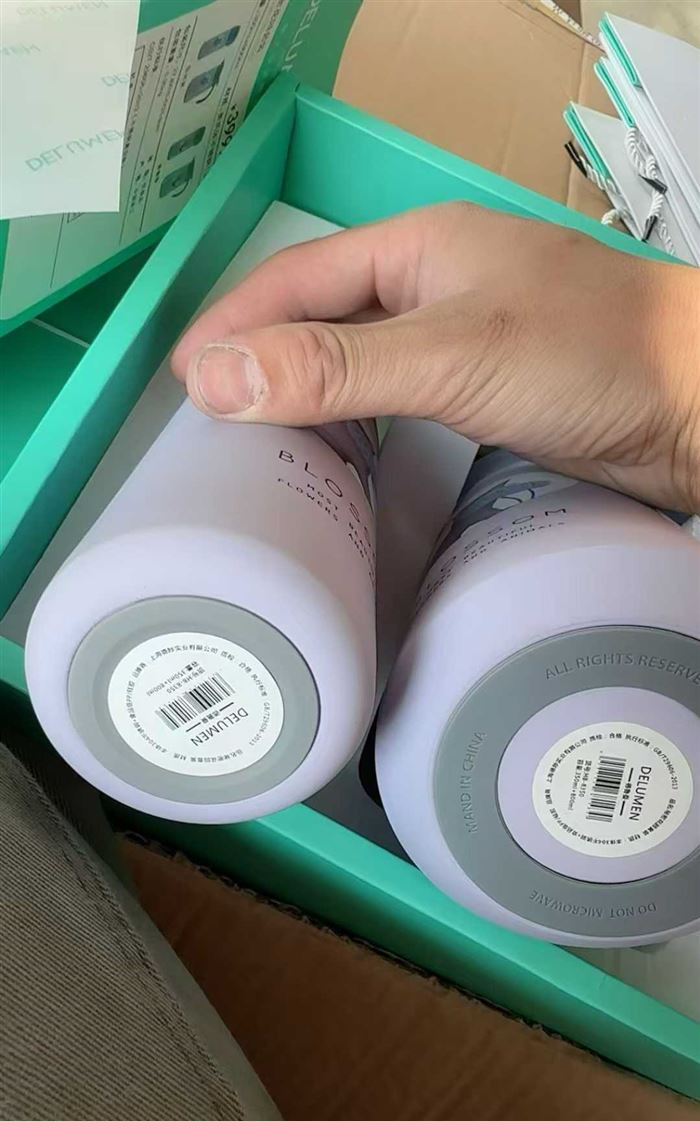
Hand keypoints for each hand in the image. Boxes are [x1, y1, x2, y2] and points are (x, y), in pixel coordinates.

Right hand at [171, 203, 699, 511]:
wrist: (697, 407)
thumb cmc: (591, 355)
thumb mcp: (450, 354)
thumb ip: (335, 368)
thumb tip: (216, 378)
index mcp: (419, 247)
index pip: (297, 280)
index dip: (233, 326)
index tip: (183, 381)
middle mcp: (435, 286)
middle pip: (321, 319)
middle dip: (261, 362)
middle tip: (208, 422)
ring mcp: (463, 339)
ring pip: (359, 365)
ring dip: (306, 397)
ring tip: (254, 445)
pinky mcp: (487, 392)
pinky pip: (398, 403)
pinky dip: (357, 427)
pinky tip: (339, 457)